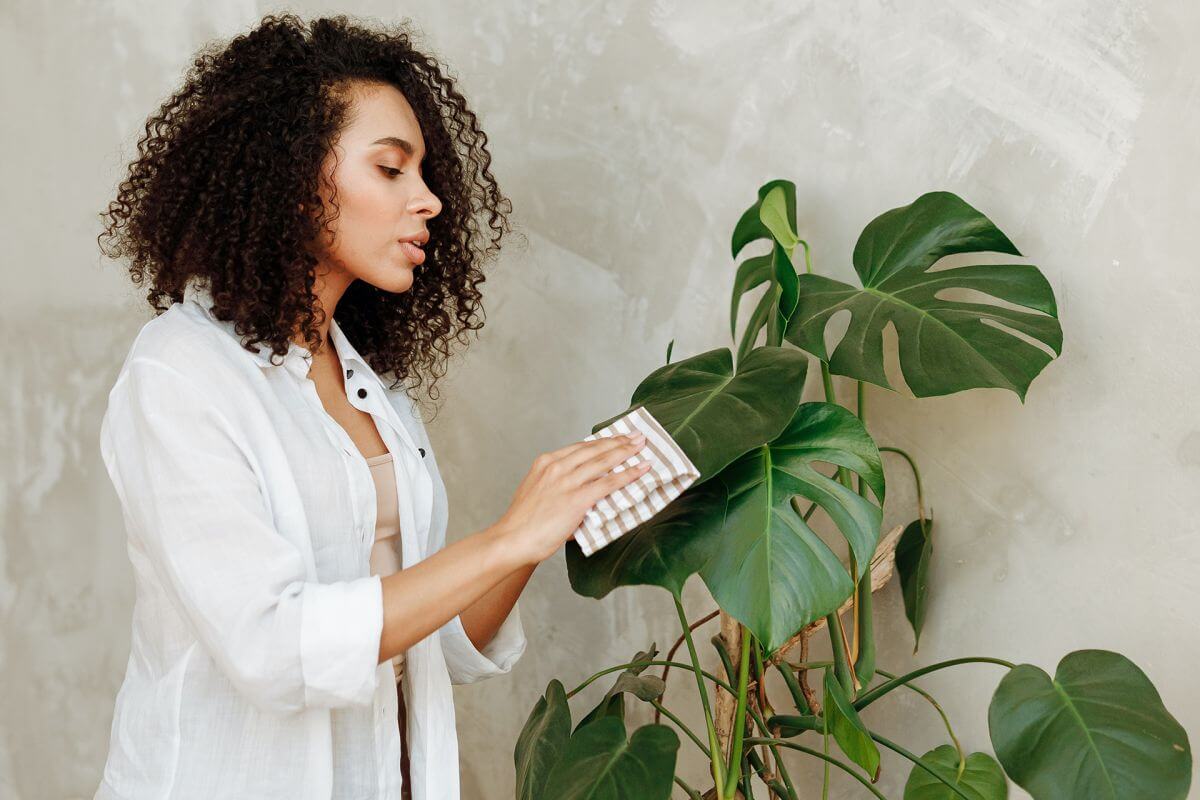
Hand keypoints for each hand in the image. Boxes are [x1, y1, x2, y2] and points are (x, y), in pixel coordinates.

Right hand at [494, 432, 652, 565]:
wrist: (513, 539)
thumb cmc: (524, 523)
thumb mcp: (538, 493)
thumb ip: (558, 487)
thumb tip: (582, 492)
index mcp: (546, 462)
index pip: (581, 447)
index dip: (602, 441)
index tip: (617, 437)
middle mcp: (556, 466)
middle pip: (595, 449)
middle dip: (619, 441)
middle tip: (636, 436)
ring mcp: (567, 481)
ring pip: (604, 461)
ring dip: (626, 452)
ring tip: (642, 446)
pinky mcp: (577, 498)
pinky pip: (608, 483)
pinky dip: (628, 474)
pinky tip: (640, 469)